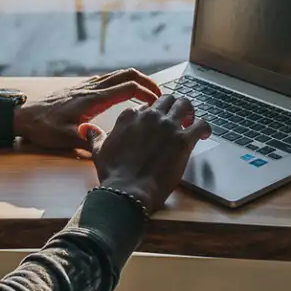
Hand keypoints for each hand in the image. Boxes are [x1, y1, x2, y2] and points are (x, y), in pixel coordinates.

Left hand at [12, 68, 161, 152]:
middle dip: (146, 81)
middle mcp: (92, 88)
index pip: (127, 87)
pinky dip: (123, 82)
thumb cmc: (44, 128)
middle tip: (160, 94)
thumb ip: (88, 142)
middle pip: (126, 74)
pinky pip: (109, 79)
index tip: (157, 102)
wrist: (24, 116)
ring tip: (148, 93)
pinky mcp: (83, 88)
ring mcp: (87, 85)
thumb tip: (108, 151)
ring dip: (136, 80)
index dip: (146, 92)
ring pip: (118, 74)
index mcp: (93, 99)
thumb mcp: (66, 139)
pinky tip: (126, 94)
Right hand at [80, 94, 211, 212]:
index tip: (156, 123)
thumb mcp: (98, 151)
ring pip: (184, 104)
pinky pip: (201, 124)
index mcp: (130, 116)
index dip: (152, 114)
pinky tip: (204, 134)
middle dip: (173, 107)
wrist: (128, 191)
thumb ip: (94, 136)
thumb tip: (86, 129)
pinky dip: (205, 127)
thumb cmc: (113, 174)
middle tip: (177, 118)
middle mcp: (149, 116)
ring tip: (191, 121)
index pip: (146, 106)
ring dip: (189, 111)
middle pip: (167, 99)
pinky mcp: (182, 140)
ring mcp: (167, 126)